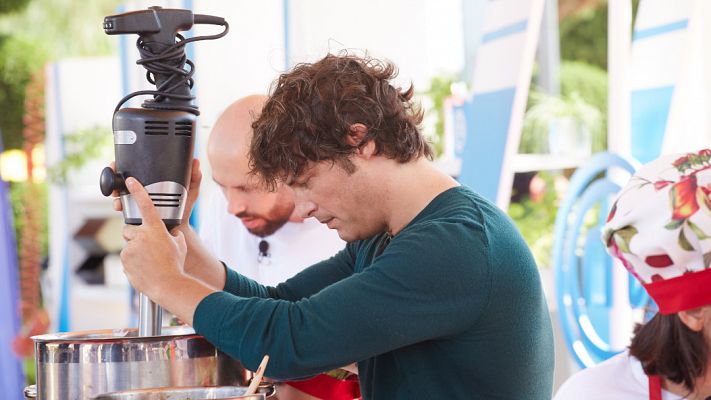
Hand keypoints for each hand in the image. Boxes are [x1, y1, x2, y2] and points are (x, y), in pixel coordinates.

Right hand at [110, 159, 202, 229]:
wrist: (179, 231)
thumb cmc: (184, 210)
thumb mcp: (190, 192)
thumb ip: (194, 178)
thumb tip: (196, 162)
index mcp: (154, 182)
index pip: (137, 169)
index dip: (125, 163)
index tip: (118, 162)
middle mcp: (143, 190)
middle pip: (123, 179)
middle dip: (115, 176)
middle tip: (114, 174)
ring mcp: (137, 202)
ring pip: (120, 192)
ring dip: (114, 190)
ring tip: (116, 192)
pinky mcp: (134, 213)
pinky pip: (122, 207)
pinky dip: (118, 205)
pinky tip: (119, 205)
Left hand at [120, 176, 187, 301]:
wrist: (167, 284)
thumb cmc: (175, 265)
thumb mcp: (179, 245)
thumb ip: (172, 234)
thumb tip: (171, 232)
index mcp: (156, 229)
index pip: (145, 204)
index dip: (137, 190)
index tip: (130, 180)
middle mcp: (141, 235)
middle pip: (130, 228)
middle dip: (136, 235)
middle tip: (149, 247)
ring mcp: (131, 247)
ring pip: (128, 243)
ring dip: (135, 249)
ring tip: (148, 260)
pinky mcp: (124, 259)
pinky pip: (126, 256)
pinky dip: (132, 260)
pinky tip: (143, 267)